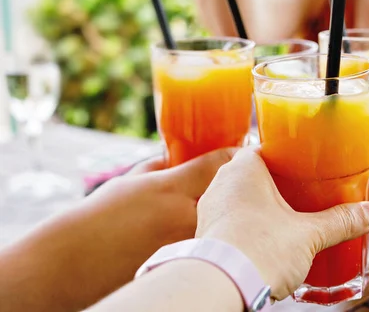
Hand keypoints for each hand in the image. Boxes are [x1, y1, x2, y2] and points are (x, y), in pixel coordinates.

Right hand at [0, 148, 236, 311]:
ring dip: (226, 215)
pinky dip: (213, 239)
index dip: (236, 154)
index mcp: (172, 188)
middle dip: (235, 188)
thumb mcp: (129, 181)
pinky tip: (209, 240)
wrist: (75, 264)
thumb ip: (159, 168)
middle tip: (242, 181)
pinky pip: (211, 245)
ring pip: (223, 221)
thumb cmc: (97, 218)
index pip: (218, 164)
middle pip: (230, 194)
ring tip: (220, 214)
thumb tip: (178, 159)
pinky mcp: (187, 264)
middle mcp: (186, 215)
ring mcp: (189, 244)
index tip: (244, 153)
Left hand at [195, 148, 368, 299]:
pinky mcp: (207, 233)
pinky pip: (231, 219)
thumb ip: (341, 221)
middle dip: (279, 183)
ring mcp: (211, 209)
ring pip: (241, 197)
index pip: (265, 148)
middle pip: (255, 173)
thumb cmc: (261, 250)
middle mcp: (221, 183)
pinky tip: (266, 238)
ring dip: (262, 205)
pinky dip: (248, 224)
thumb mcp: (309, 234)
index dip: (287, 155)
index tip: (306, 163)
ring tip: (288, 217)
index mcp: (244, 168)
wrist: (222, 286)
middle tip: (304, 192)